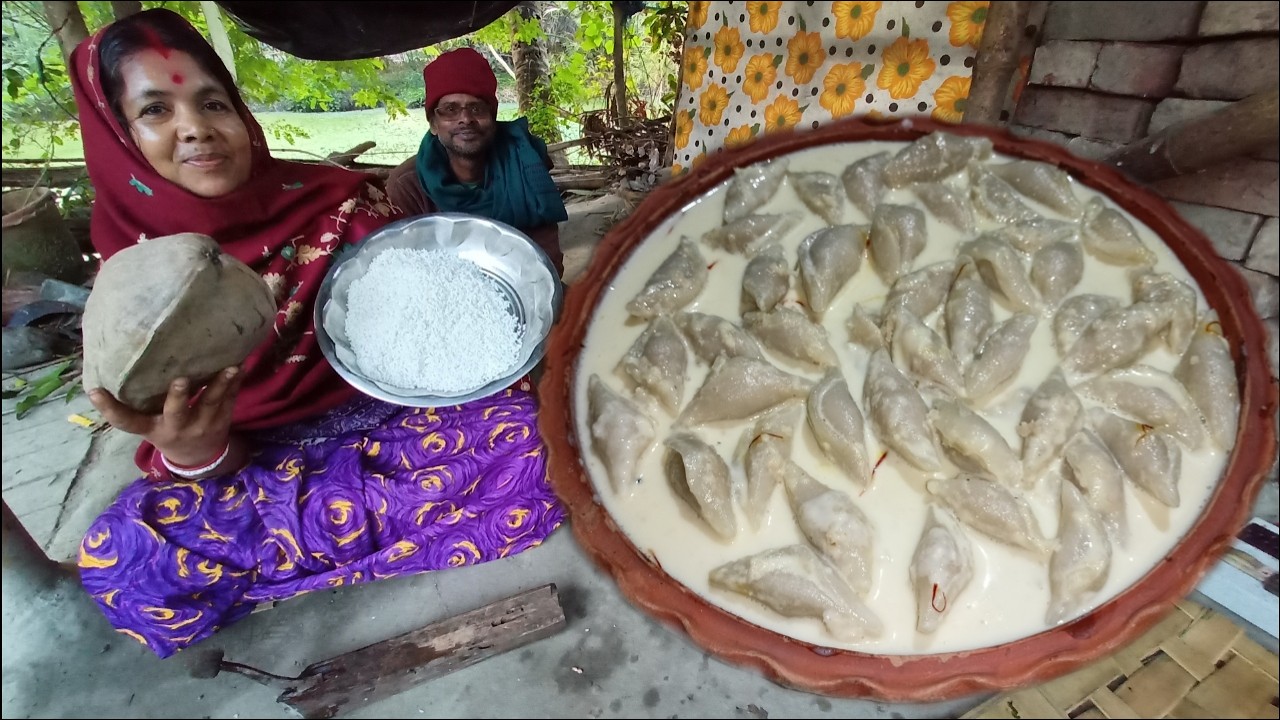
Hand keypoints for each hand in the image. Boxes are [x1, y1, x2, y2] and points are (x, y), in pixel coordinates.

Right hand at [88, 366, 243, 466]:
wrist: (199, 458)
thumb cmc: (166, 432)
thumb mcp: (147, 425)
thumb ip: (134, 406)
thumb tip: (102, 375)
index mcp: (152, 428)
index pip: (126, 422)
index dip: (109, 408)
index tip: (95, 391)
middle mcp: (177, 427)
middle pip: (176, 412)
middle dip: (178, 397)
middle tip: (179, 379)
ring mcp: (202, 424)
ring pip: (211, 402)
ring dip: (220, 384)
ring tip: (229, 366)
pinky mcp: (223, 419)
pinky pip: (231, 397)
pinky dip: (236, 381)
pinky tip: (242, 363)